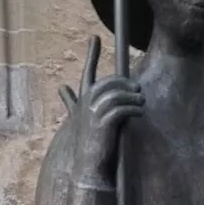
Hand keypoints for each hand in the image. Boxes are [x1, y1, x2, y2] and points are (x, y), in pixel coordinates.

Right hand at [58, 36, 143, 182]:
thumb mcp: (77, 120)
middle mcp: (86, 104)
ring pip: (118, 94)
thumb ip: (70, 103)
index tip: (94, 37)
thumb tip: (61, 88)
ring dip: (133, 95)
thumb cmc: (86, 144)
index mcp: (83, 101)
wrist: (88, 168)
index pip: (88, 73)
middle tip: (136, 88)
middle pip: (109, 82)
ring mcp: (95, 114)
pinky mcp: (105, 124)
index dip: (91, 54)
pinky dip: (134, 107)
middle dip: (125, 82)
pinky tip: (140, 110)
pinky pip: (123, 108)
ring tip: (141, 100)